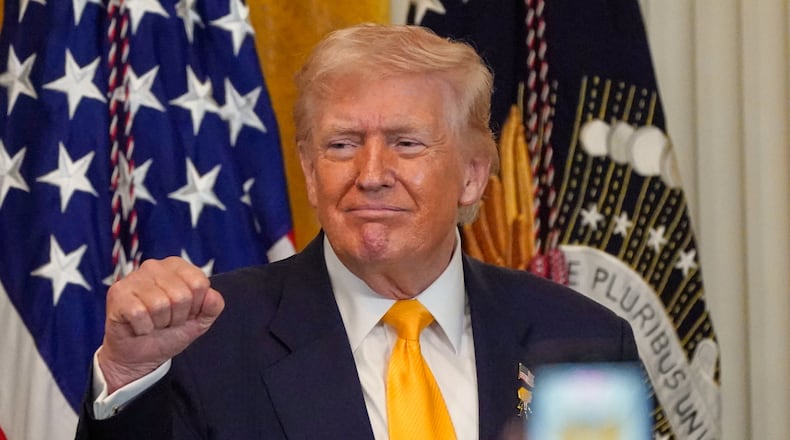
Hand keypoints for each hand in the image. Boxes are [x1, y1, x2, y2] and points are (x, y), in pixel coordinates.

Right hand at [98, 257, 224, 393]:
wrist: (139, 356)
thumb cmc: (168, 332)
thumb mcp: (199, 320)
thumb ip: (213, 306)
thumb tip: (211, 296)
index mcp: (177, 266)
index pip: (199, 283)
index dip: (195, 306)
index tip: (185, 313)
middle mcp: (154, 266)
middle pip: (181, 295)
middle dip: (177, 317)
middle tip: (166, 321)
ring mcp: (133, 278)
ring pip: (160, 304)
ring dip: (159, 323)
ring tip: (153, 322)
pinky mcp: (117, 294)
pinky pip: (140, 313)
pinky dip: (143, 328)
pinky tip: (139, 326)